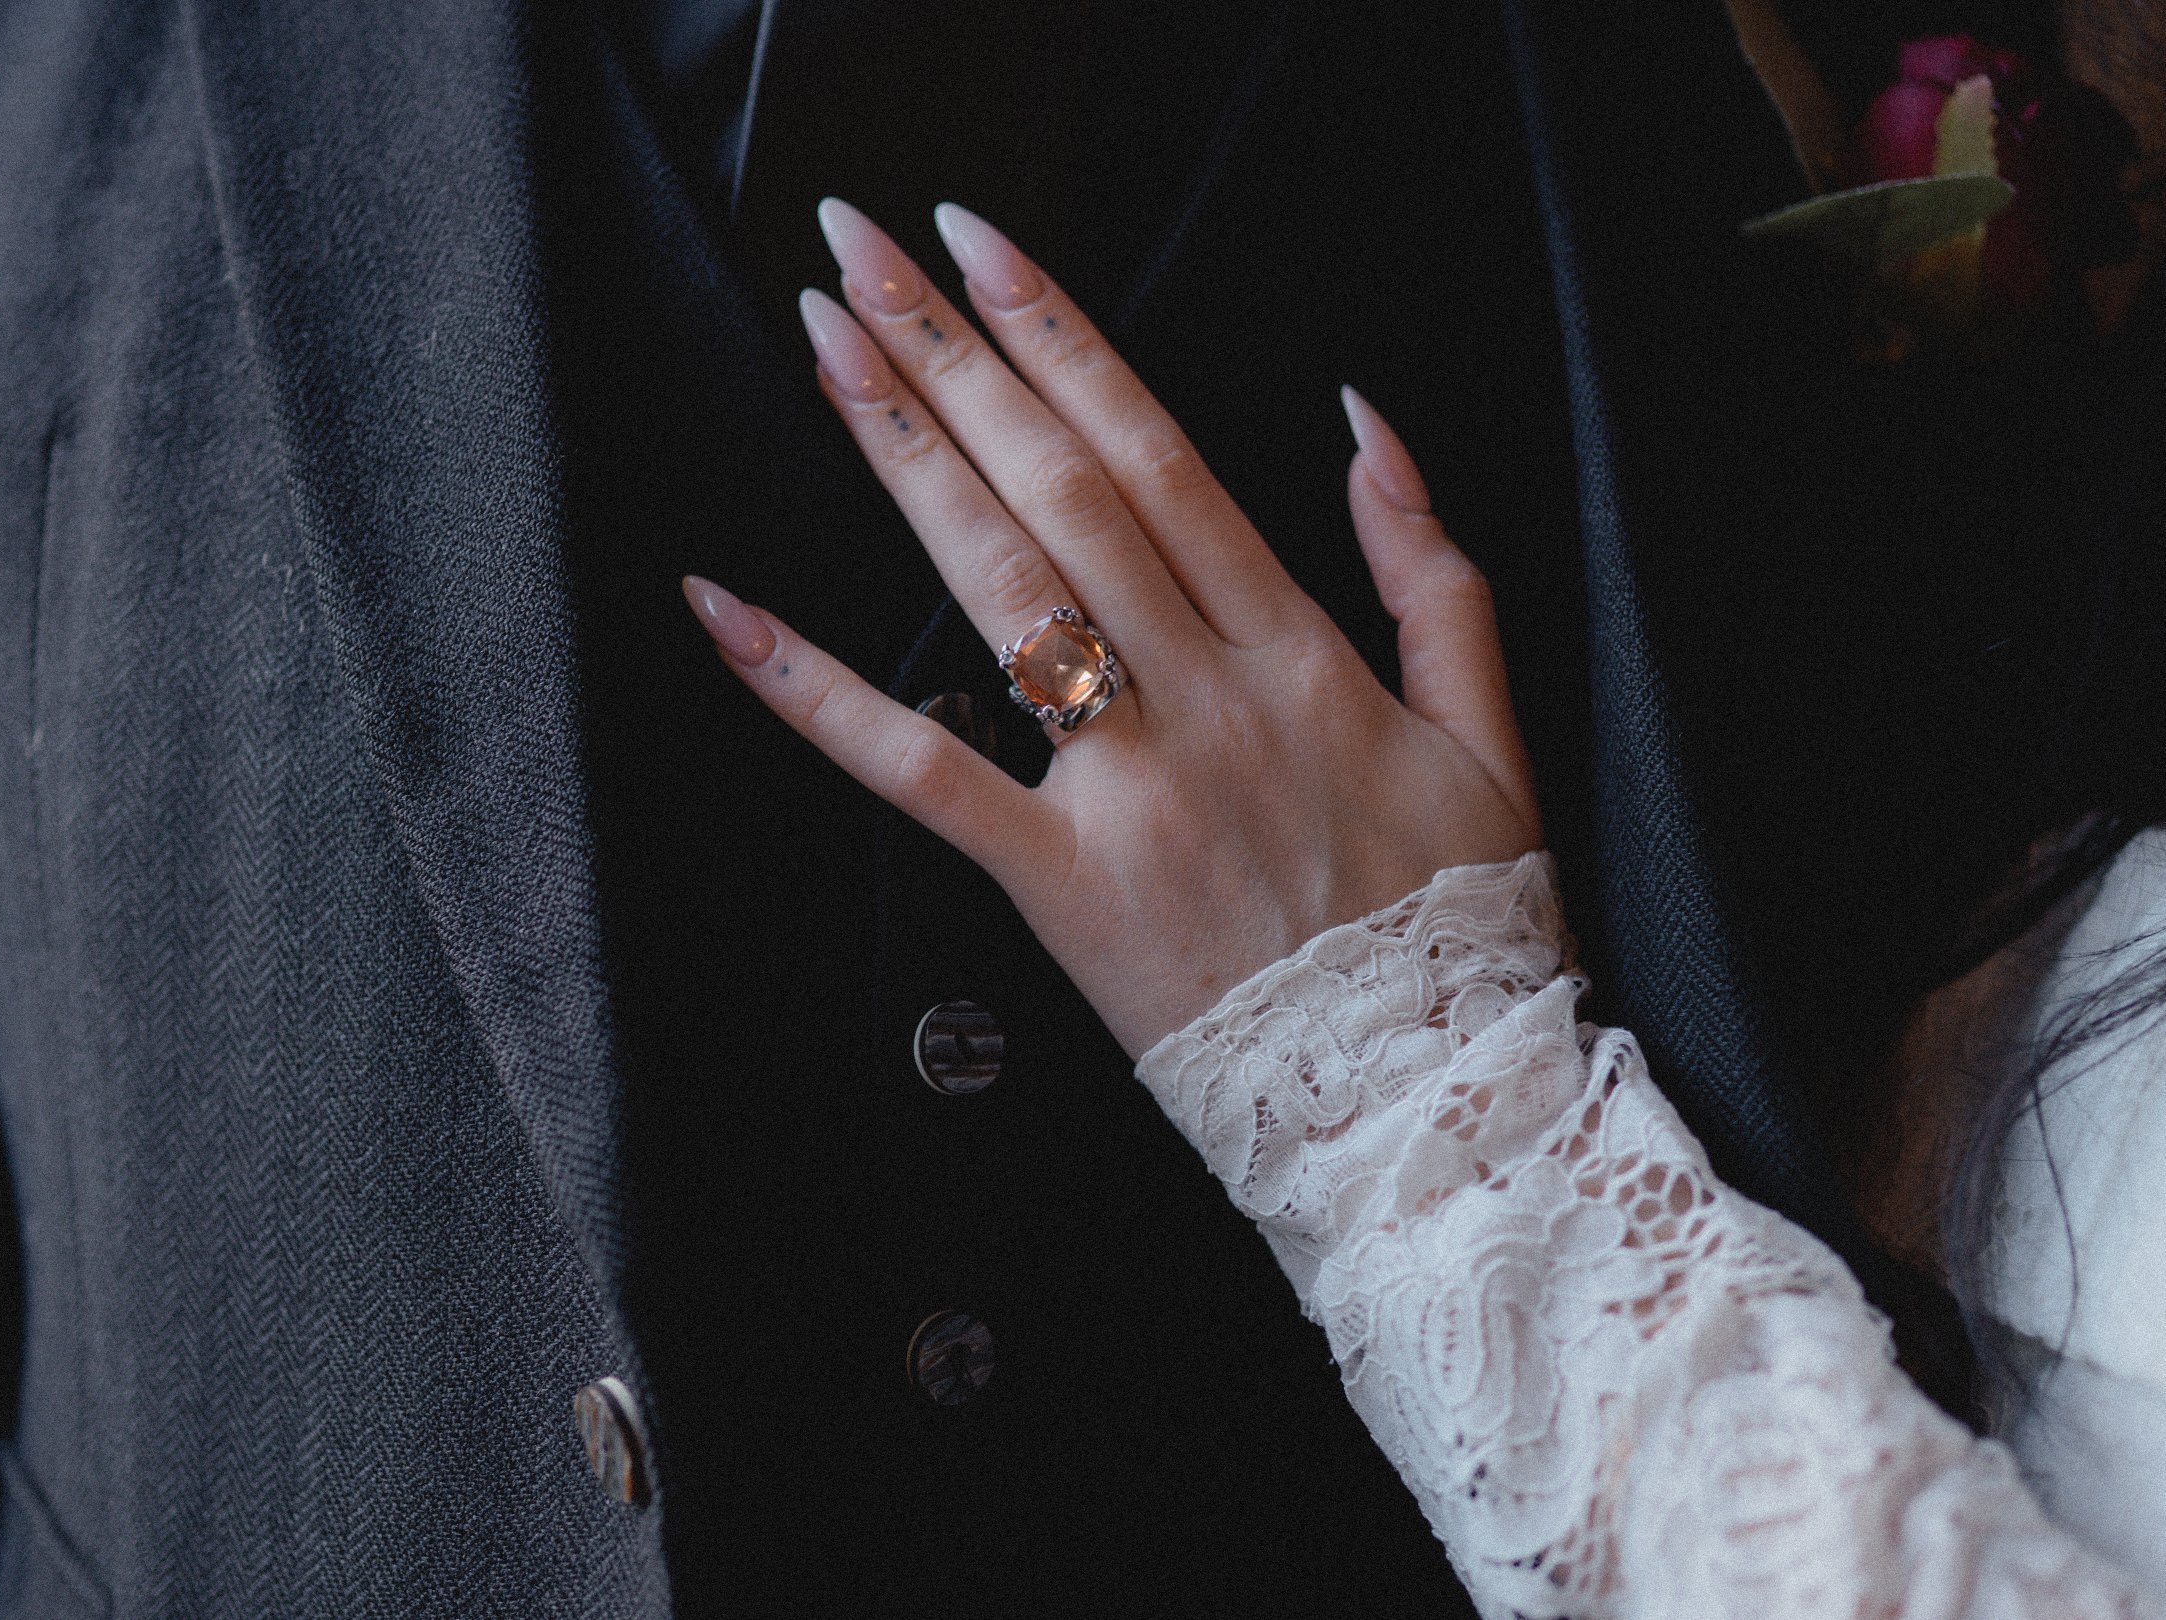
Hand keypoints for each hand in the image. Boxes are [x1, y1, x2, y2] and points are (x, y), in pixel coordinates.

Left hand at [683, 199, 1541, 1059]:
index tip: (984, 250)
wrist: (1428, 1102)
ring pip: (1000, 589)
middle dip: (954, 355)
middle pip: (1060, 489)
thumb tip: (1368, 424)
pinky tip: (732, 612)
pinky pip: (919, 774)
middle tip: (863, 253)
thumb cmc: (1449, 925)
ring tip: (826, 353)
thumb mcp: (1490, 732)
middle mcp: (1204, 698)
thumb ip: (1432, 569)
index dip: (1062, 339)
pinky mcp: (1057, 882)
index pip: (1160, 453)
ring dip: (902, 456)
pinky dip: (816, 691)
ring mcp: (1127, 789)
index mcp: (1300, 652)